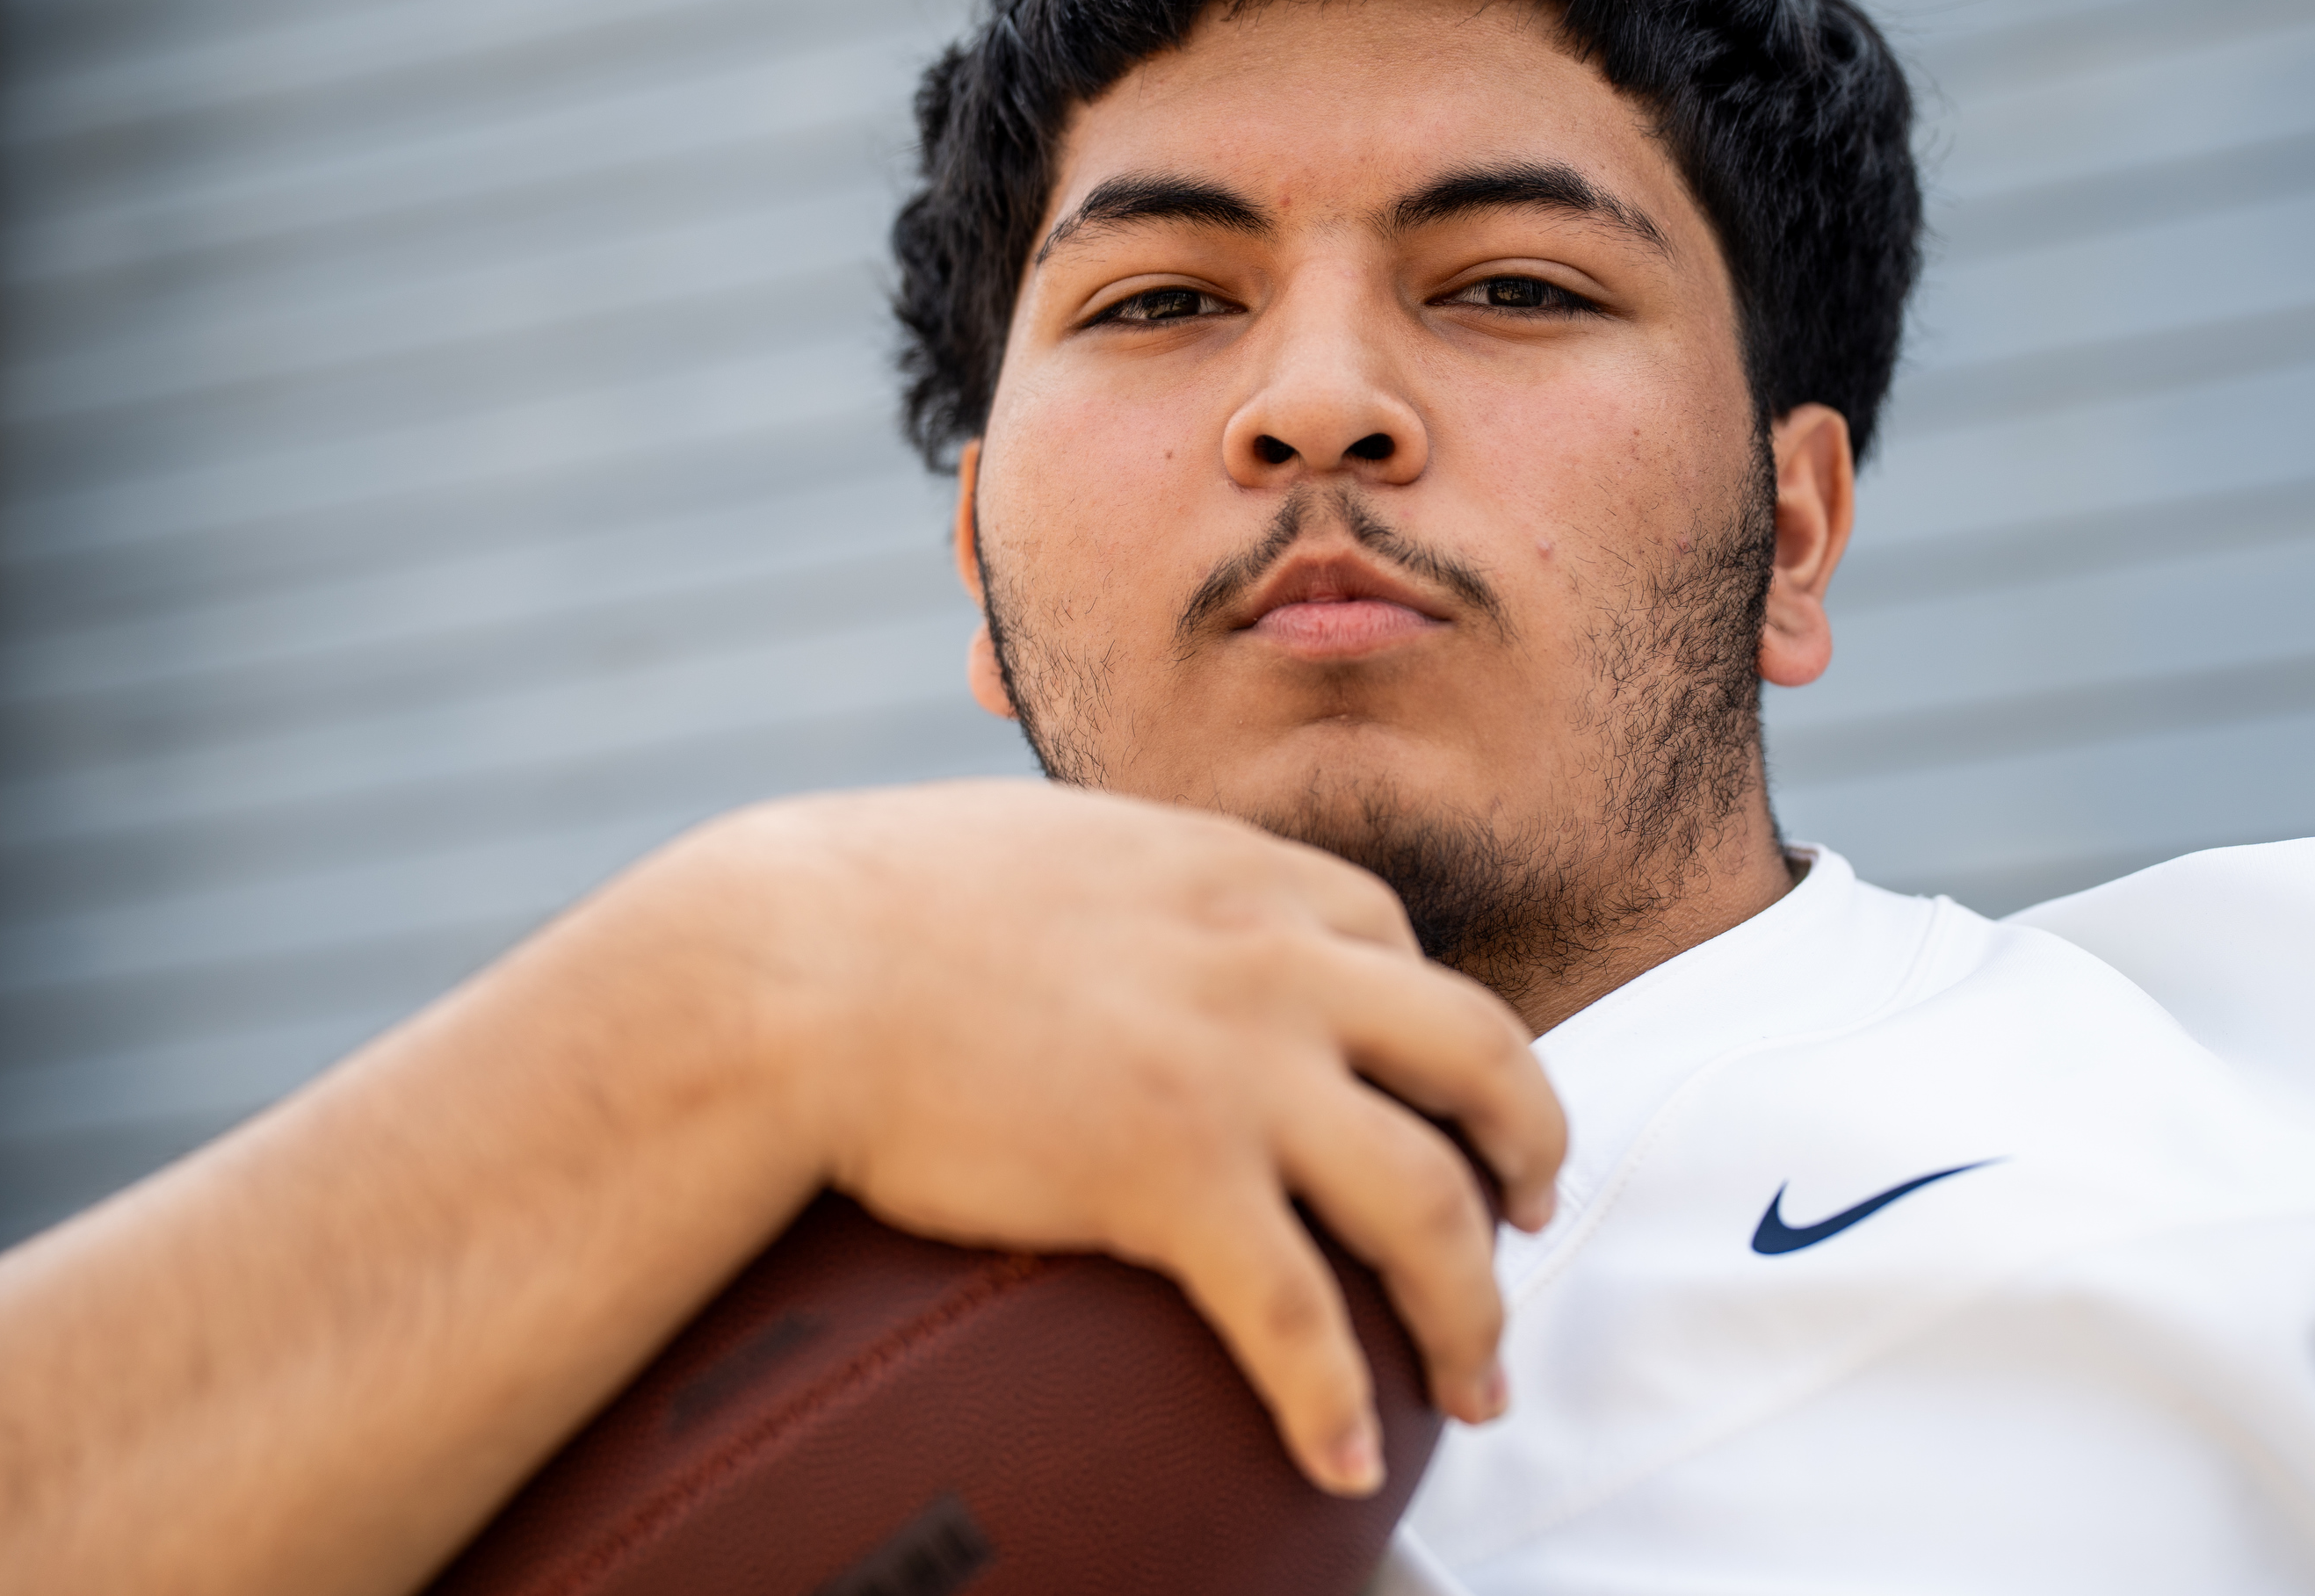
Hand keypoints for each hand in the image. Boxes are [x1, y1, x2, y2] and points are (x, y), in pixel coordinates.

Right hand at [663, 780, 1565, 1494]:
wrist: (784, 968)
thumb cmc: (870, 907)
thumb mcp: (1040, 846)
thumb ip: (1118, 882)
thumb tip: (1103, 907)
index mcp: (1237, 874)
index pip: (1395, 940)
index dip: (1437, 1028)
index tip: (1443, 1093)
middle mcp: (1273, 959)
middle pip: (1478, 1054)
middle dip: (1530, 1148)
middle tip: (1531, 1219)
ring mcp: (1239, 1066)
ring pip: (1429, 1200)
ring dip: (1473, 1309)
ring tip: (1476, 1389)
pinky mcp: (1173, 1173)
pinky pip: (1298, 1315)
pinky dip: (1334, 1400)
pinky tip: (1341, 1468)